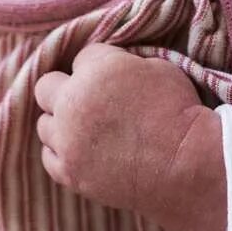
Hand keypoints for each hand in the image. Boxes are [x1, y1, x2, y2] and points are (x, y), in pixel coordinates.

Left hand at [34, 44, 226, 230]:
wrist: (187, 165)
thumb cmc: (179, 113)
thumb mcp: (158, 67)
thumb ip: (123, 63)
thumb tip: (112, 68)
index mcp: (96, 70)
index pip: (82, 57)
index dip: (100, 66)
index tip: (116, 80)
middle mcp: (72, 103)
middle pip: (46, 86)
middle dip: (65, 89)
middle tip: (88, 100)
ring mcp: (67, 141)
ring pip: (44, 124)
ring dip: (61, 123)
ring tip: (87, 130)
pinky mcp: (70, 172)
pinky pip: (49, 157)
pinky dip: (62, 152)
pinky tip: (82, 151)